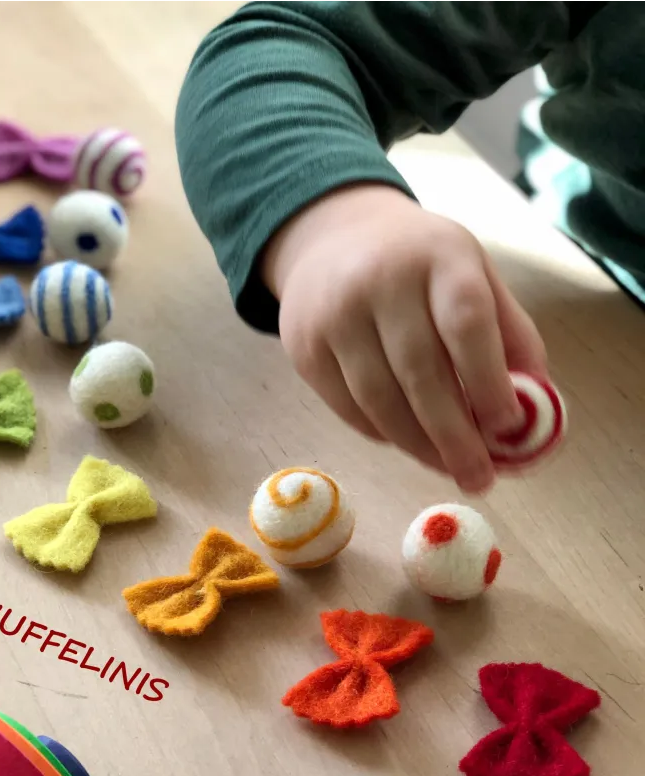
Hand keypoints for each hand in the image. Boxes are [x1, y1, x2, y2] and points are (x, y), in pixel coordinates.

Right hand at [261, 184, 547, 492]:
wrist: (330, 237)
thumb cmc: (418, 263)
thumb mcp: (473, 272)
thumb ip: (509, 333)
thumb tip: (532, 412)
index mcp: (437, 256)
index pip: (465, 323)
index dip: (488, 381)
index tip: (507, 429)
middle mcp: (379, 280)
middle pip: (419, 372)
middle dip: (454, 436)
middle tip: (479, 477)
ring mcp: (332, 314)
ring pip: (378, 399)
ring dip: (416, 444)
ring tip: (446, 467)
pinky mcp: (303, 346)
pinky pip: (346, 406)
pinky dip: (381, 434)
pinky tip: (406, 440)